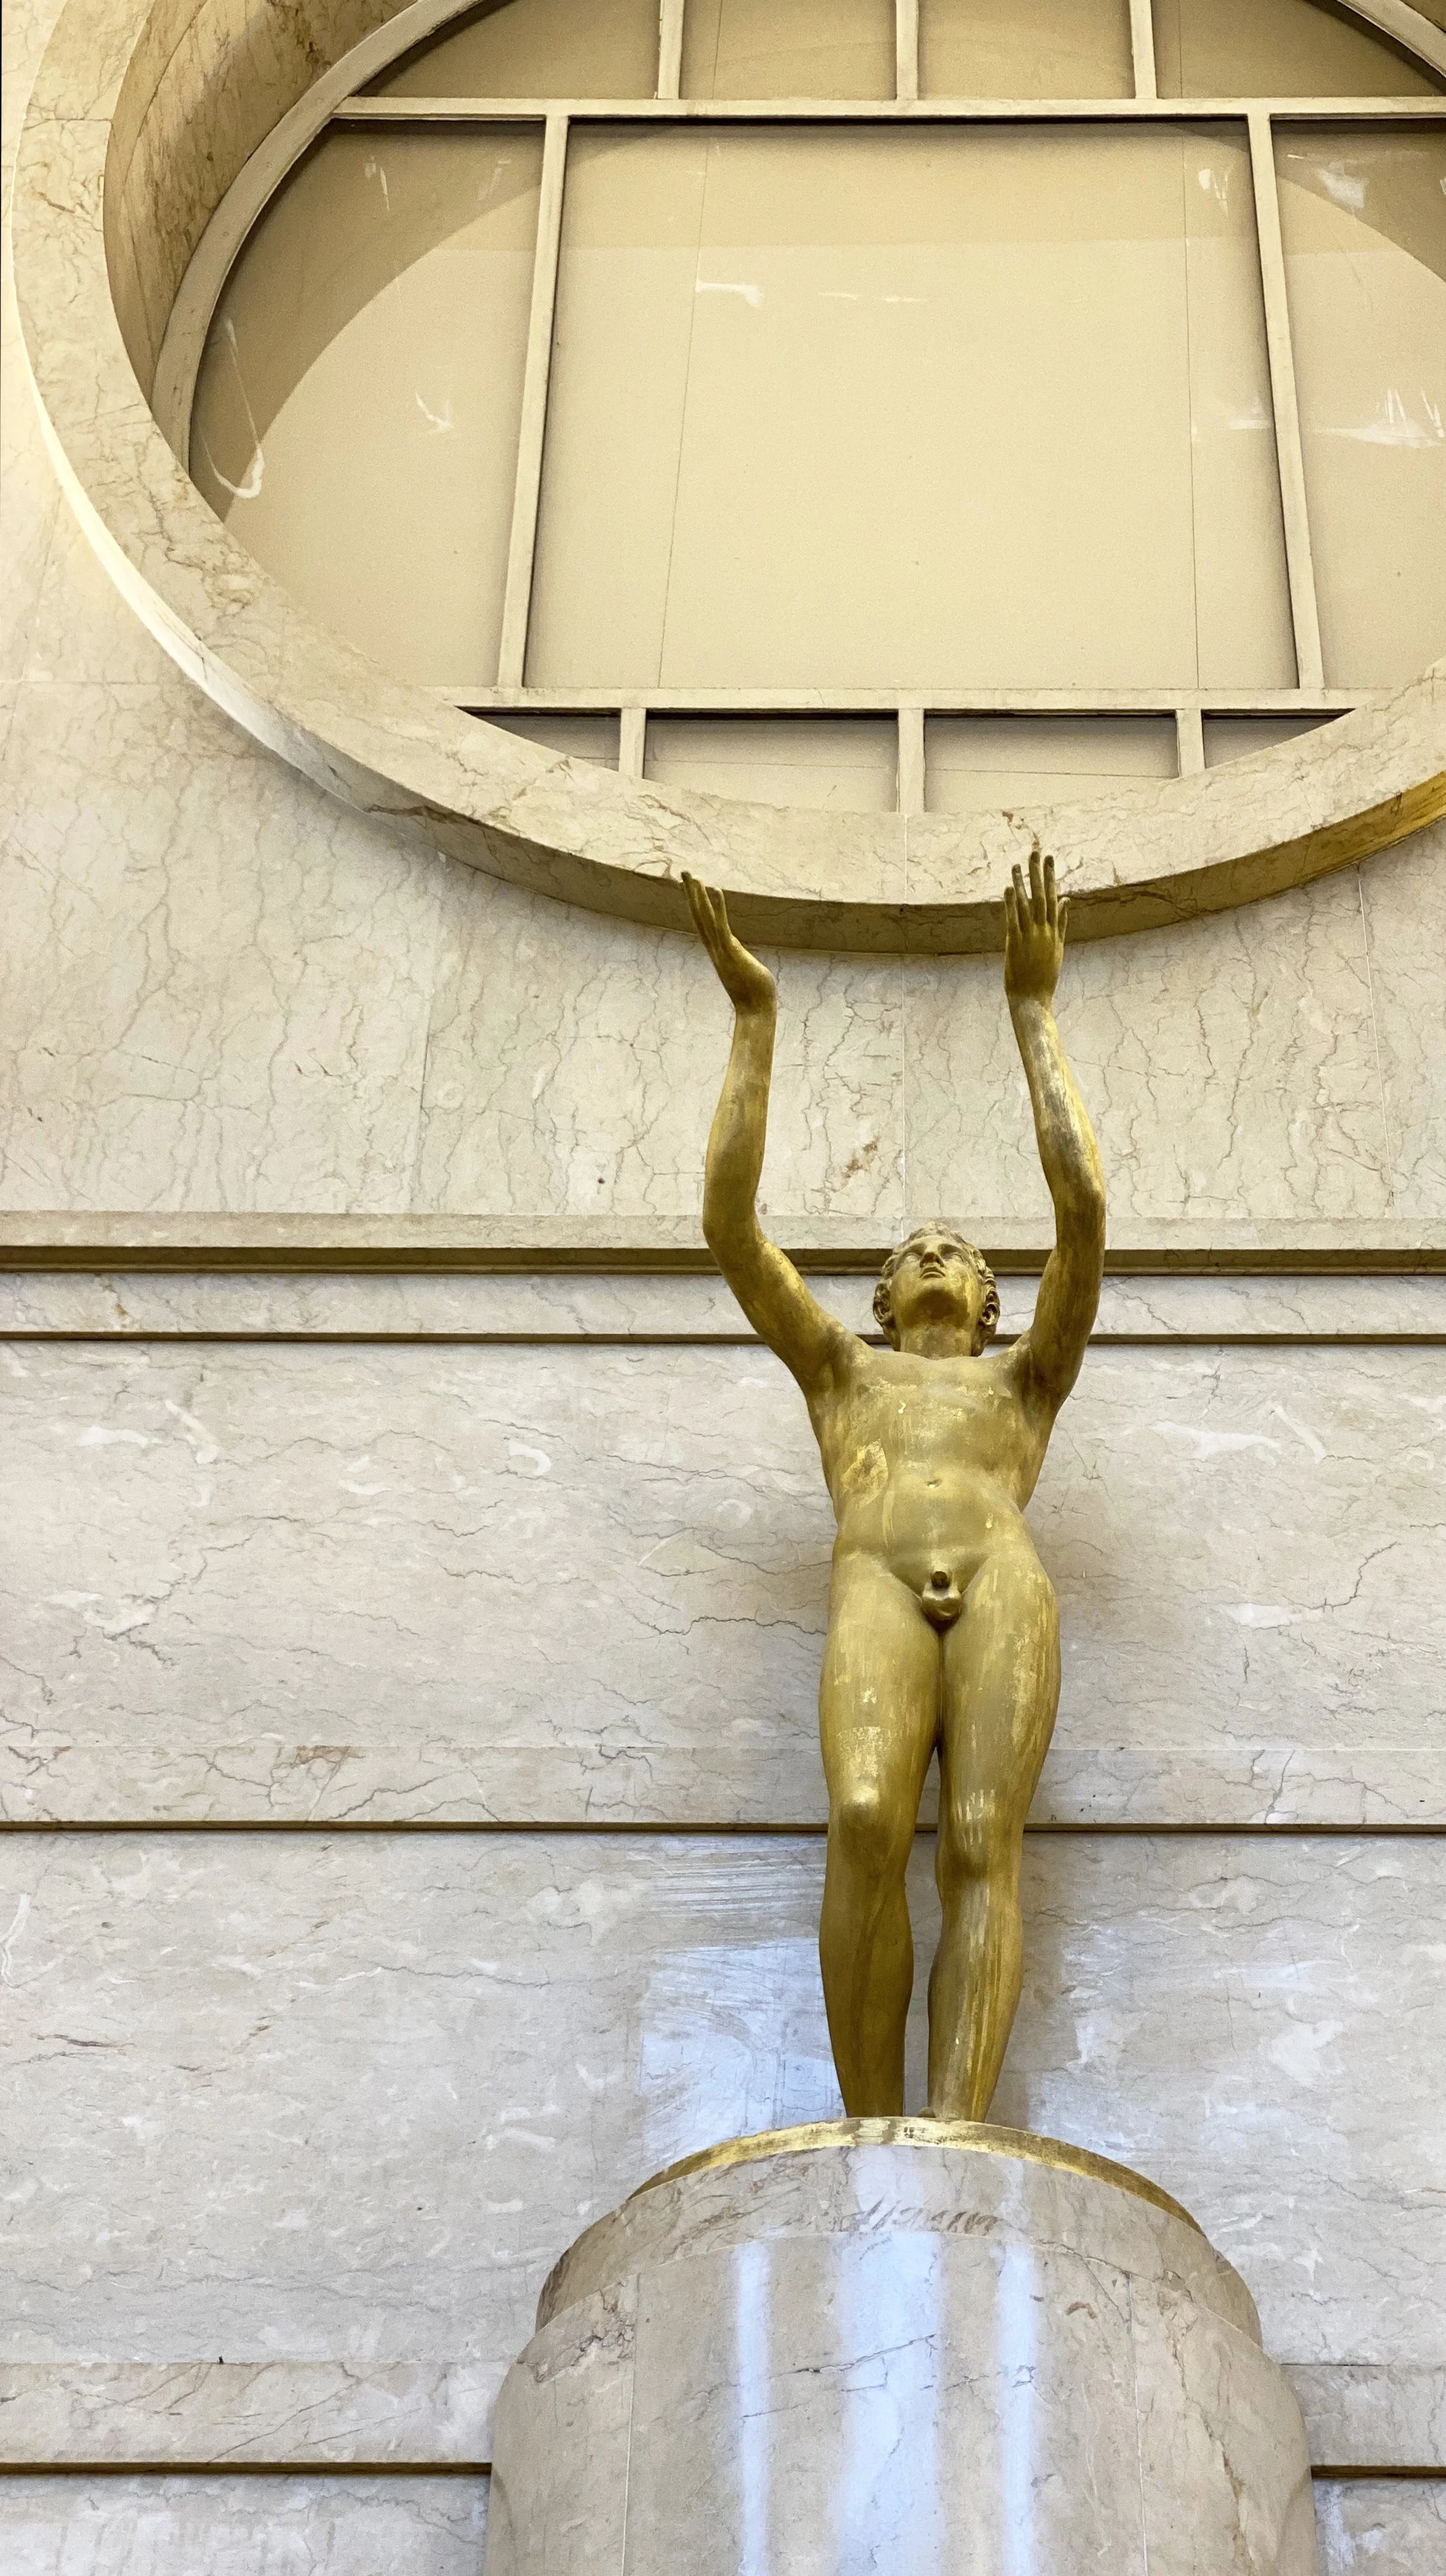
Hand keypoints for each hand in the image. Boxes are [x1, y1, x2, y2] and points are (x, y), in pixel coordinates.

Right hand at [684, 875, 775, 1015]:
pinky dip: (718, 907)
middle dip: (691, 893)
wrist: (756, 1010)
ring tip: (693, 876)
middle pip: (698, 916)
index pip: (703, 923)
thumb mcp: (744, 971)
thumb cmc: (755, 994)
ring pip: (705, 918)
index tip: (688, 887)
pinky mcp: (731, 951)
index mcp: (718, 951)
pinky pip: (722, 925)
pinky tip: (715, 889)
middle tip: (684, 873)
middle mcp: (715, 949)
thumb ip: (740, 962)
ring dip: (698, 896)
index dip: (695, 904)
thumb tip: (743, 963)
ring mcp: (721, 950)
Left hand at [1004, 841, 1066, 1007]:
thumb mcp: (1057, 947)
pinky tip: (1007, 889)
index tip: (1050, 858)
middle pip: (1042, 896)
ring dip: (1022, 883)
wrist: (1033, 998)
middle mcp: (1044, 931)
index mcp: (1054, 931)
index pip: (1053, 897)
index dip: (1051, 876)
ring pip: (1026, 905)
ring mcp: (1030, 937)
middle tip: (1037, 852)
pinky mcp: (1015, 944)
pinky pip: (1013, 919)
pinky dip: (1010, 903)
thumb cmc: (1044, 976)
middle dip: (1039, 873)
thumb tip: (1065, 900)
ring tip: (1017, 865)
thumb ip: (1061, 923)